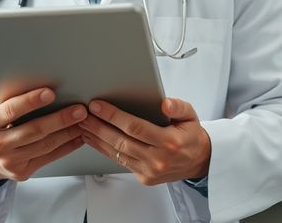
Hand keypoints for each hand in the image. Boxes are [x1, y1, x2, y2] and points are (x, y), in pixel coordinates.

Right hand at [0, 88, 87, 184]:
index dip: (30, 101)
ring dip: (68, 133)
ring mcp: (9, 160)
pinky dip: (67, 147)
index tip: (50, 93)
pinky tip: (78, 137)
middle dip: (60, 119)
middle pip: (33, 130)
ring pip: (45, 145)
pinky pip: (49, 157)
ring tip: (83, 121)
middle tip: (79, 109)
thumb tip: (25, 73)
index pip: (11, 110)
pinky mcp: (22, 171)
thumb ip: (3, 90)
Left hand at [79, 98, 210, 185]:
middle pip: (121, 141)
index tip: (98, 106)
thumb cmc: (190, 135)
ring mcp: (150, 170)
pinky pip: (120, 162)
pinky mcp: (144, 177)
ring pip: (117, 153)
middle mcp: (158, 159)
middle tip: (83, 114)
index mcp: (169, 142)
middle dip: (99, 126)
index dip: (113, 116)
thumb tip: (165, 104)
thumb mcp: (190, 115)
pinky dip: (105, 150)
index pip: (135, 127)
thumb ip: (178, 107)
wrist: (198, 161)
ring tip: (84, 125)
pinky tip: (95, 140)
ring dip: (97, 139)